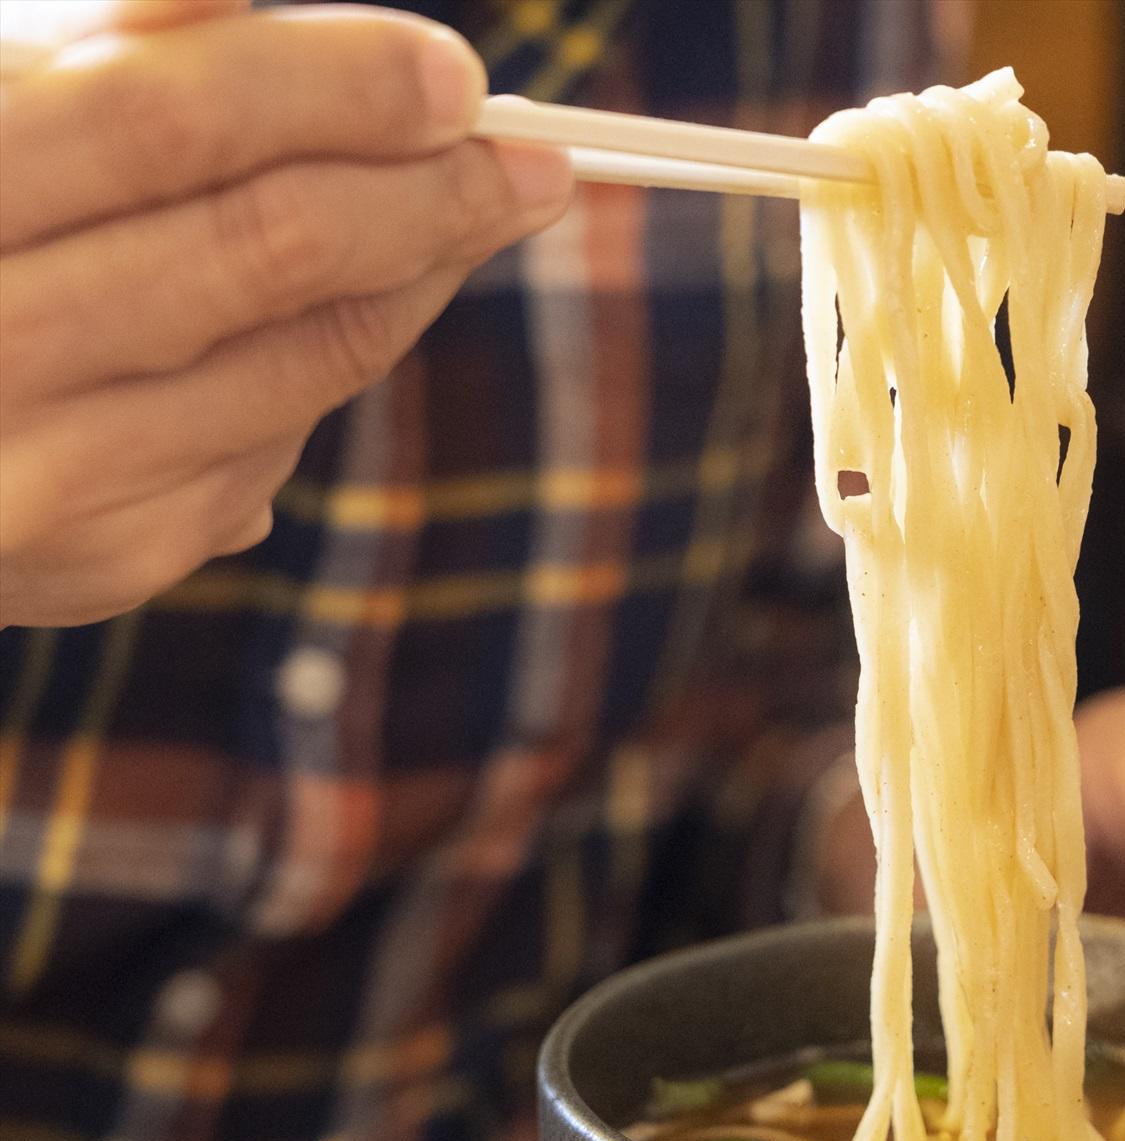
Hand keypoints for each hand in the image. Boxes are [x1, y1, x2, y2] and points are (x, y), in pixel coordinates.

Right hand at [0, 1, 573, 626]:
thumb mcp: (6, 116)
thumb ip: (115, 57)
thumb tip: (274, 12)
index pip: (167, 117)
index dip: (332, 84)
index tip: (451, 76)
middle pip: (264, 247)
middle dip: (427, 192)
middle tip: (529, 162)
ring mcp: (35, 476)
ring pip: (303, 361)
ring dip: (420, 278)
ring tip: (477, 215)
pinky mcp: (98, 559)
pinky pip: (275, 446)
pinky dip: (335, 364)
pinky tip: (367, 308)